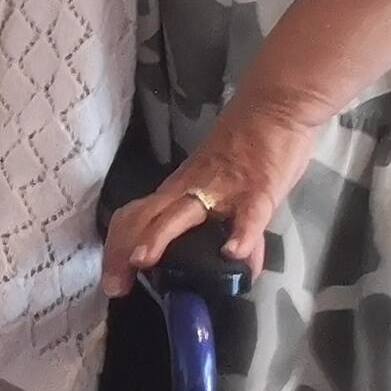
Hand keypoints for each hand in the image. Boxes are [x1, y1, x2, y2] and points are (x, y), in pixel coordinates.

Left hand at [104, 101, 319, 294]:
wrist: (276, 107)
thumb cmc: (252, 146)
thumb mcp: (230, 189)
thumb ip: (234, 227)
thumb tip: (240, 264)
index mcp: (180, 190)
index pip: (137, 217)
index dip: (119, 247)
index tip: (114, 280)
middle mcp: (192, 189)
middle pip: (146, 218)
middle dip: (125, 251)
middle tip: (116, 284)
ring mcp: (223, 189)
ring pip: (181, 213)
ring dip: (159, 237)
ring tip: (144, 262)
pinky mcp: (258, 188)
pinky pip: (248, 214)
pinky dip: (241, 235)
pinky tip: (233, 255)